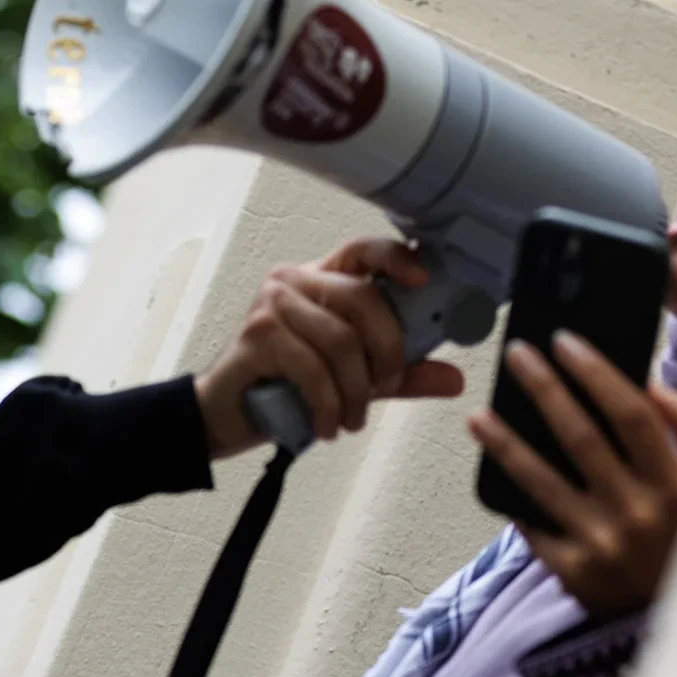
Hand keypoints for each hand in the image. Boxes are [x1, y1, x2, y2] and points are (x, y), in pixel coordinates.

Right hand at [194, 238, 465, 458]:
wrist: (224, 415)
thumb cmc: (282, 387)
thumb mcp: (352, 380)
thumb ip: (399, 375)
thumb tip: (452, 379)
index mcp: (321, 281)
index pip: (363, 250)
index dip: (397, 259)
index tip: (424, 282)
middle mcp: (294, 283)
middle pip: (362, 299)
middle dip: (387, 351)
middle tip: (386, 387)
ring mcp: (272, 306)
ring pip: (341, 340)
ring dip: (356, 391)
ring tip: (350, 418)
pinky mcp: (257, 337)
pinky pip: (313, 369)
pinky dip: (328, 405)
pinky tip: (326, 425)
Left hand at [468, 331, 676, 618]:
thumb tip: (650, 384)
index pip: (631, 415)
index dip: (596, 374)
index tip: (566, 342)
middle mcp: (637, 513)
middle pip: (580, 437)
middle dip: (544, 389)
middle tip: (517, 356)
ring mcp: (601, 545)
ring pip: (542, 481)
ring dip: (506, 444)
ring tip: (479, 417)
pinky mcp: (572, 573)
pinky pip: (533, 526)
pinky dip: (511, 497)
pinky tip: (492, 470)